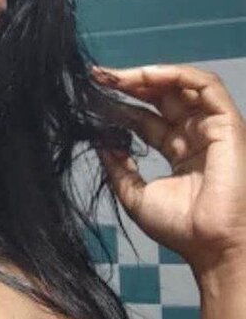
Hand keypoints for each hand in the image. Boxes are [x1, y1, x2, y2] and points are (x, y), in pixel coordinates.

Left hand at [92, 62, 245, 277]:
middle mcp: (196, 137)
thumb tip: (100, 143)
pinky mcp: (227, 123)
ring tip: (115, 77)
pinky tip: (145, 76)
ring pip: (182, 86)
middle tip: (97, 78)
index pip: (145, 120)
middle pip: (161, 99)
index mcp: (179, 153)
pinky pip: (205, 85)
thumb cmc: (180, 228)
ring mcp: (212, 128)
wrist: (211, 243)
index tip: (90, 99)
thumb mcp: (136, 195)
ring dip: (147, 76)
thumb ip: (119, 168)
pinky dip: (175, 75)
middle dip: (128, 85)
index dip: (119, 108)